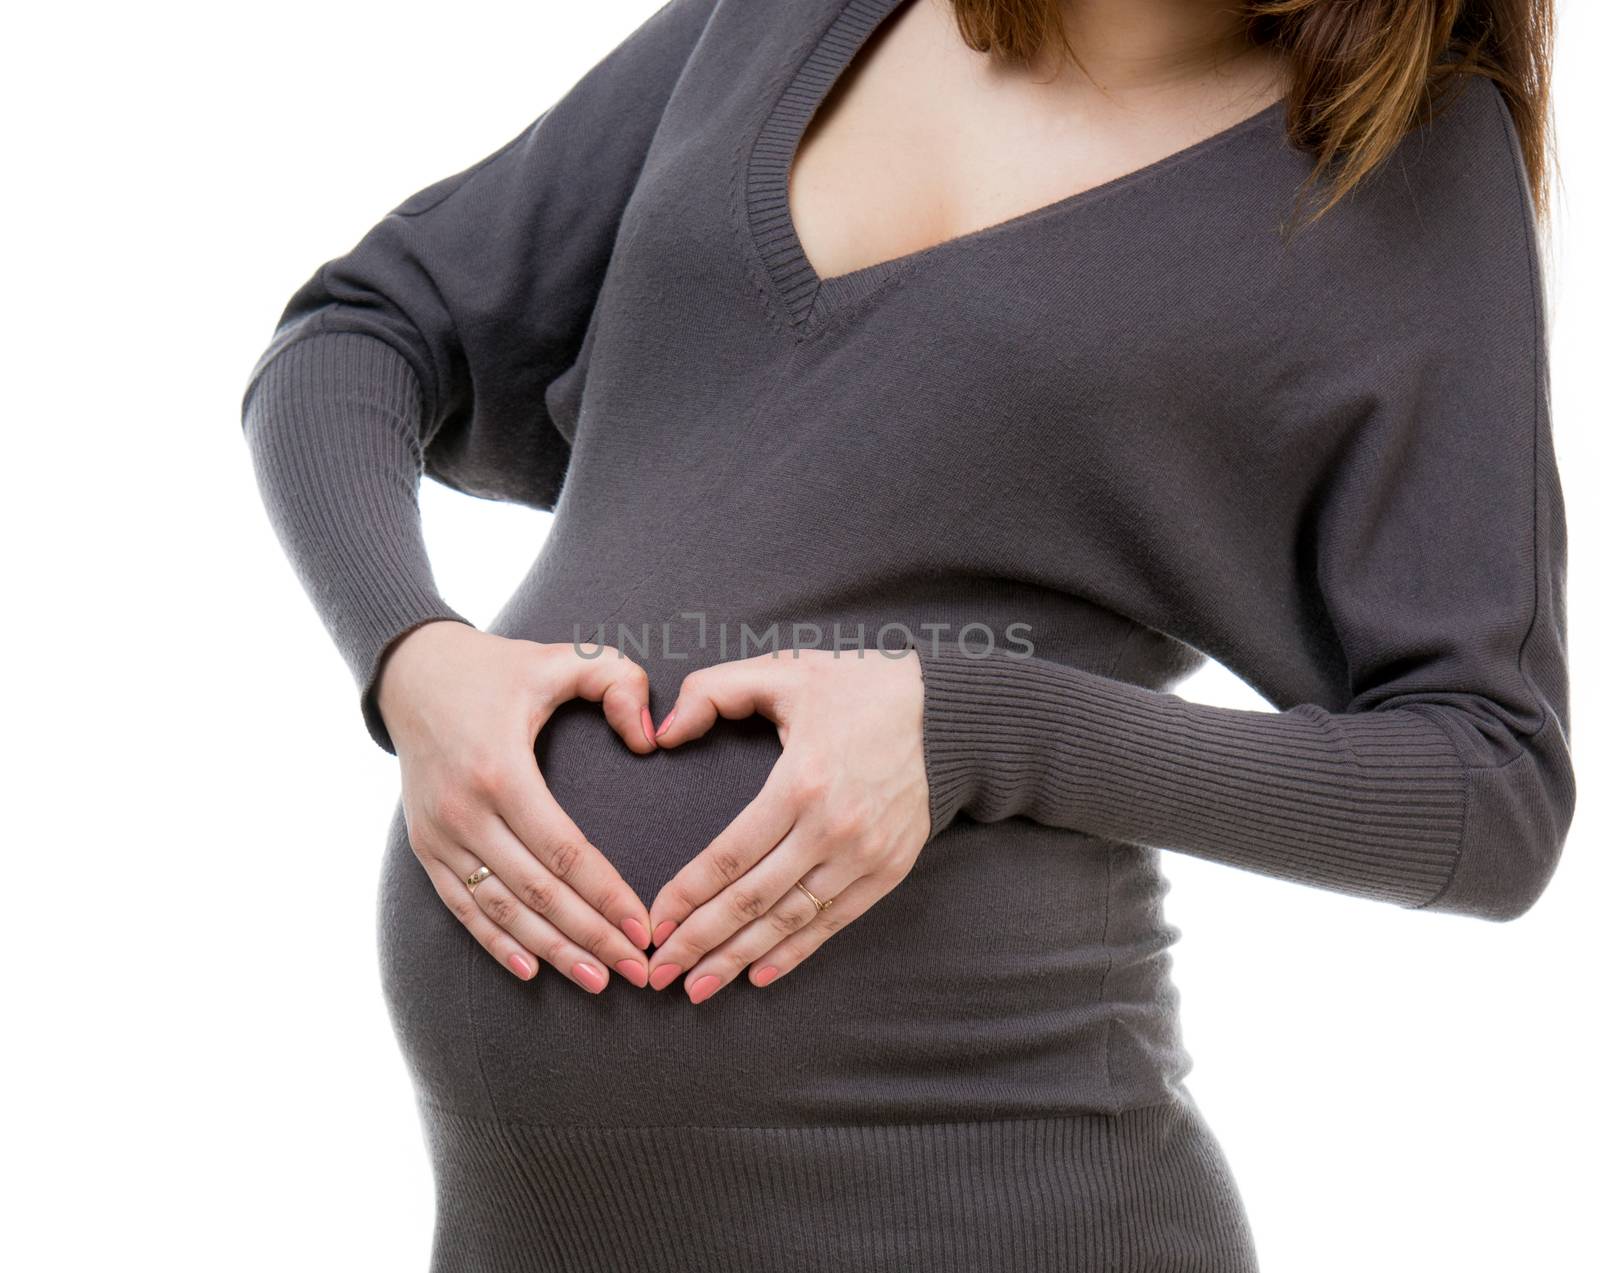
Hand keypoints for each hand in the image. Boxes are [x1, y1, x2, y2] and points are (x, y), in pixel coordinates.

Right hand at [377, 619, 657, 990]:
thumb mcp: (563, 657)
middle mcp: (464, 810)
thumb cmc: (501, 668)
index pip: (564, 851)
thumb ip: (619, 681)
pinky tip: (530, 970)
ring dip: (550, 951)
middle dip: (591, 937)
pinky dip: (494, 942)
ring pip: (500, 909)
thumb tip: (649, 738)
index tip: (644, 926)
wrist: (413, 672)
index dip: (607, 894)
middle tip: (639, 970)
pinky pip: (461, 907)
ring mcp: (438, 834)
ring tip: (597, 980)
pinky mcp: (424, 846)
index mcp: (501, 770)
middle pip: (537, 892)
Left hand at [643, 647, 931, 1000]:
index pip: (729, 856)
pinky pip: (833, 923)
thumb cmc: (858, 689)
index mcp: (800, 782)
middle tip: (658, 972)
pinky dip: (794, 953)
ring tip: (697, 987)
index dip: (686, 895)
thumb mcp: (783, 672)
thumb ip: (713, 691)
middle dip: (699, 941)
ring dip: (738, 959)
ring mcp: (864, 856)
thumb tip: (661, 731)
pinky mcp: (889, 871)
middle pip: (752, 900)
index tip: (652, 922)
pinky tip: (758, 973)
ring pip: (789, 921)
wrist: (946, 713)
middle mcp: (833, 829)